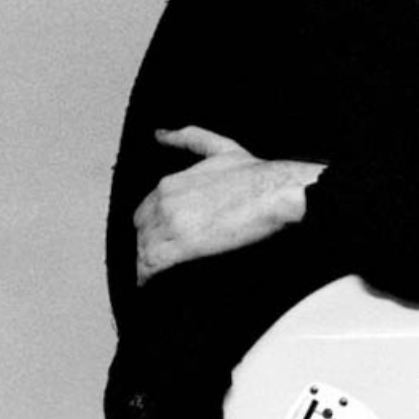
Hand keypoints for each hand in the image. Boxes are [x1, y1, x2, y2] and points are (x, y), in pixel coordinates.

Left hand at [134, 126, 323, 283]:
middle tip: (162, 260)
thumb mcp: (219, 149)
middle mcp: (164, 202)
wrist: (277, 192)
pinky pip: (151, 267)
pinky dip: (148, 278)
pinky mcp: (180, 247)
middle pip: (141, 232)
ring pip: (144, 250)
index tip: (165, 238)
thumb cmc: (258, 174)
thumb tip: (160, 134)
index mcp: (170, 184)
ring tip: (156, 277)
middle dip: (148, 245)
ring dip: (148, 264)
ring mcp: (170, 225)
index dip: (154, 227)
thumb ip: (187, 138)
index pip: (146, 212)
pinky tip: (152, 284)